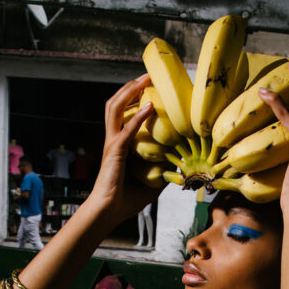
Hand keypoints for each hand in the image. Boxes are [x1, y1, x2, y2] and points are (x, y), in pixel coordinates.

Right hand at [90, 73, 162, 225]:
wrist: (108, 212)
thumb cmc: (126, 200)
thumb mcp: (150, 183)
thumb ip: (162, 171)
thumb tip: (180, 165)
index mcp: (118, 144)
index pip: (122, 114)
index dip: (132, 99)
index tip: (147, 88)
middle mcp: (113, 139)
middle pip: (115, 103)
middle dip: (129, 87)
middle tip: (146, 77)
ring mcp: (112, 143)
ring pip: (115, 108)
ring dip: (130, 92)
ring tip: (144, 80)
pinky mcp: (115, 151)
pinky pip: (127, 129)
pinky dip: (139, 117)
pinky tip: (151, 106)